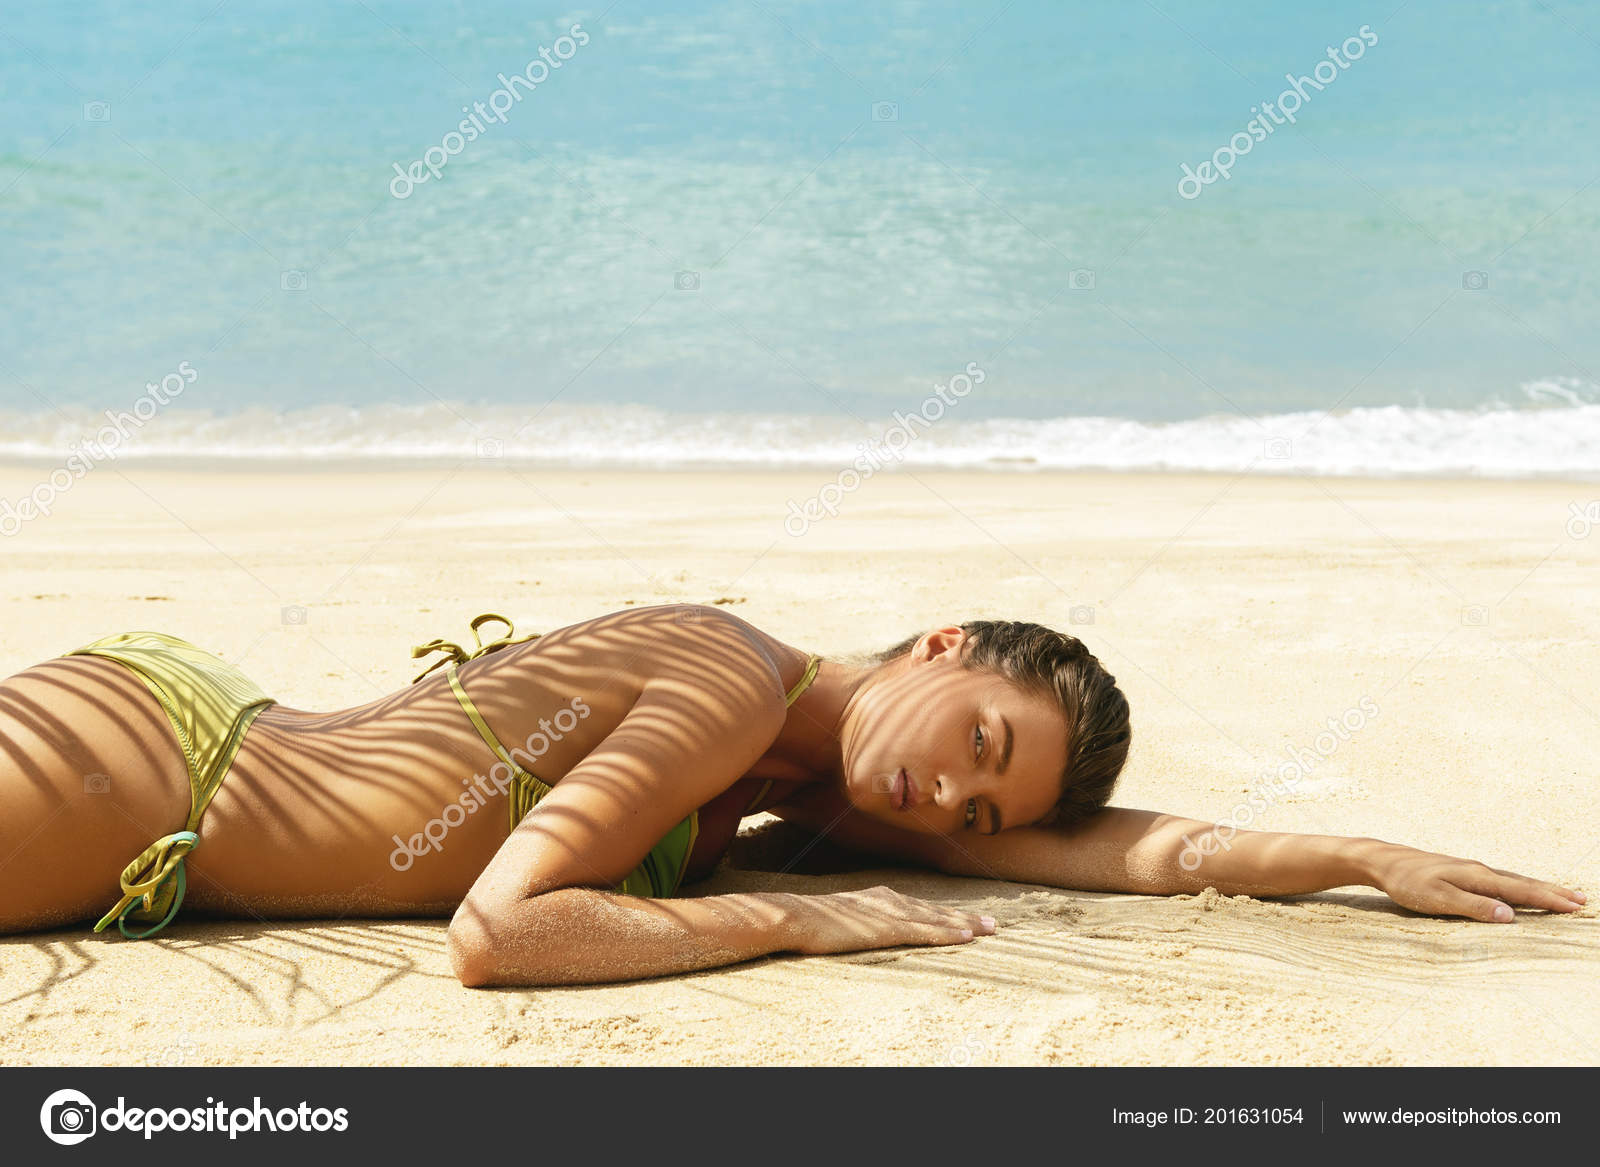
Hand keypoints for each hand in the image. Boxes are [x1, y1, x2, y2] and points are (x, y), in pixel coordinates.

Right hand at [776, 886, 997, 954]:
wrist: (796, 916)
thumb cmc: (812, 920)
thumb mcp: (842, 917)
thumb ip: (860, 920)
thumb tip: (866, 928)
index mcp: (880, 897)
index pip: (921, 907)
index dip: (947, 913)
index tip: (968, 919)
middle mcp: (890, 901)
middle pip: (936, 910)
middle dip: (965, 917)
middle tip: (993, 923)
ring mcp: (890, 914)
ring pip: (936, 919)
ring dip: (965, 924)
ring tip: (989, 929)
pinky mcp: (886, 929)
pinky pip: (924, 932)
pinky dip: (947, 933)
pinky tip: (966, 937)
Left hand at [1369, 844, 1586, 921]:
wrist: (1382, 861)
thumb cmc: (1407, 882)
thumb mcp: (1438, 898)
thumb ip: (1473, 907)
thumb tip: (1510, 915)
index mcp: (1477, 877)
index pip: (1521, 890)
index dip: (1548, 899)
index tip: (1575, 906)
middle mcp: (1479, 870)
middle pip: (1523, 883)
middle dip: (1553, 892)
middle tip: (1581, 900)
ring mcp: (1471, 870)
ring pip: (1513, 880)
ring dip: (1539, 887)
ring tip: (1561, 894)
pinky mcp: (1462, 872)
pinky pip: (1500, 880)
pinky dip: (1518, 885)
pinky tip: (1520, 890)